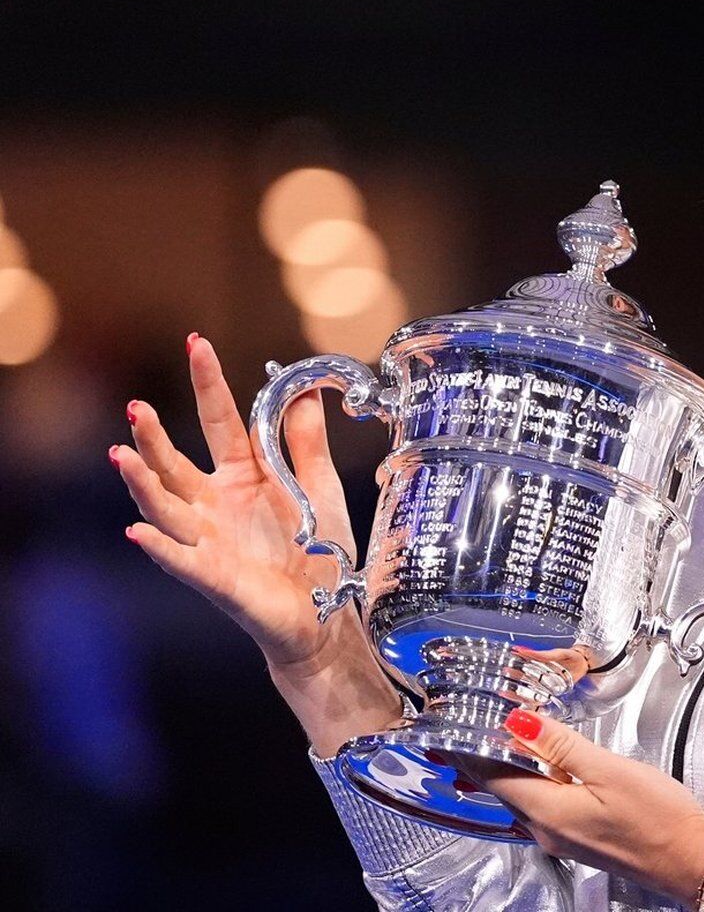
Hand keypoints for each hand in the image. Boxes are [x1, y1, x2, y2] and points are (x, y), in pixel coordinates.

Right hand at [112, 333, 400, 753]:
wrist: (326, 616)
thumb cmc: (319, 552)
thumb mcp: (319, 488)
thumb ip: (306, 444)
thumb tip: (306, 392)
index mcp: (244, 476)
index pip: (221, 421)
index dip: (209, 384)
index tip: (197, 344)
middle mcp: (216, 504)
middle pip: (176, 463)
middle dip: (154, 436)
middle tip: (137, 408)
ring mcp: (208, 540)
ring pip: (165, 506)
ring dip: (142, 483)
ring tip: (122, 456)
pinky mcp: (213, 578)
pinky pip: (181, 560)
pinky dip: (160, 546)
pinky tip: (140, 530)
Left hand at [464, 710, 703, 909]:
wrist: (694, 860)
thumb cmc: (659, 819)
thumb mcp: (610, 770)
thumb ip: (561, 744)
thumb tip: (519, 722)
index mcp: (548, 810)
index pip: (492, 774)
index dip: (469, 748)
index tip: (448, 728)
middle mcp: (546, 830)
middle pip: (502, 787)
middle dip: (481, 757)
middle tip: (463, 728)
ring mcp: (561, 837)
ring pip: (520, 796)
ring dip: (505, 769)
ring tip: (489, 743)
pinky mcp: (578, 838)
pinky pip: (541, 805)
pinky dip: (530, 782)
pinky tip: (537, 769)